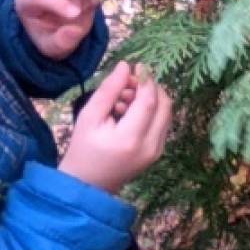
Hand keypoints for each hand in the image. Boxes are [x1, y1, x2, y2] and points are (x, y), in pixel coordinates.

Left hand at [15, 0, 99, 60]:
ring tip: (87, 6)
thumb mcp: (52, 48)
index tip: (74, 15)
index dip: (57, 3)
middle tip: (79, 6)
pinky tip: (91, 4)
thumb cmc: (51, 37)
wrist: (60, 29)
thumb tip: (74, 30)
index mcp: (25, 2)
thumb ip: (61, 43)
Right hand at [60, 61, 171, 193]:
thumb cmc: (82, 150)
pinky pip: (162, 123)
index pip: (149, 101)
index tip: (137, 65)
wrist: (87, 184)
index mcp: (131, 138)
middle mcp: (150, 146)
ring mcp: (157, 152)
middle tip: (129, 84)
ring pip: (166, 113)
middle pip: (165, 105)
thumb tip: (125, 66)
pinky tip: (128, 113)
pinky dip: (151, 112)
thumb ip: (108, 90)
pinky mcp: (157, 153)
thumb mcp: (89, 117)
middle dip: (151, 87)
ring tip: (124, 100)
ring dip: (151, 99)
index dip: (146, 79)